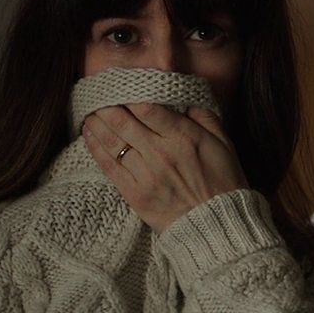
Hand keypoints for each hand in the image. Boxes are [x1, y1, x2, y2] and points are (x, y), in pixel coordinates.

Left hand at [82, 104, 248, 232]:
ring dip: (97, 123)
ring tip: (90, 112)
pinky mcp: (134, 194)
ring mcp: (145, 174)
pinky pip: (109, 166)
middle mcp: (161, 153)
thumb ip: (205, 117)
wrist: (217, 225)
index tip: (122, 87)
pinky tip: (89, 134)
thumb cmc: (224, 183)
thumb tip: (186, 98)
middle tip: (100, 96)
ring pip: (113, 142)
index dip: (130, 95)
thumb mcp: (224, 144)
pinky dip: (96, 147)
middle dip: (108, 106)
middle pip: (124, 122)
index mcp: (183, 137)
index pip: (147, 108)